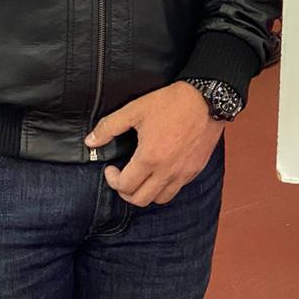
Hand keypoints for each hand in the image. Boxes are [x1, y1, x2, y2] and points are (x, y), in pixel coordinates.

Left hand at [85, 82, 222, 204]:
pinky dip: (165, 187)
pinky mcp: (195, 169)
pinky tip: (160, 171)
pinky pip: (177, 189)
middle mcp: (167, 171)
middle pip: (140, 200)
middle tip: (122, 177)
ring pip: (160, 199)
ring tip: (141, 177)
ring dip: (146, 193)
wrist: (208, 99)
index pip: (125, 186)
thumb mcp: (135, 109)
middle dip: (126, 192)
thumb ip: (109, 127)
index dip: (112, 180)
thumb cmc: (172, 102)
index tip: (111, 169)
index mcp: (150, 158)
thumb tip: (90, 141)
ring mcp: (183, 173)